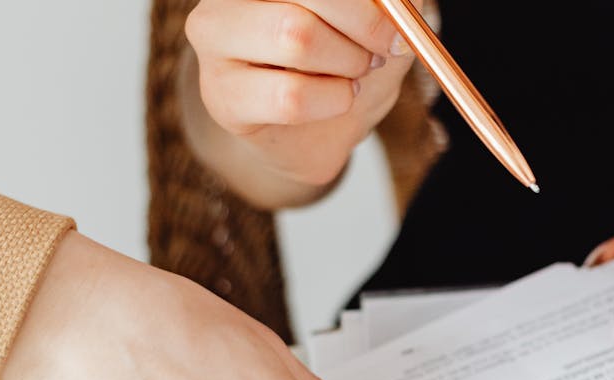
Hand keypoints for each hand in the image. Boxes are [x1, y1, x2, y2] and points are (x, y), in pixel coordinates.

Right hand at [184, 0, 419, 197]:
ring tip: (354, 75)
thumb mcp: (379, 19)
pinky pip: (291, 96)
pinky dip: (334, 100)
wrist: (322, 132)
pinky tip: (335, 99)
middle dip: (365, 24)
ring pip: (296, 36)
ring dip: (348, 63)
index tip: (398, 17)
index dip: (368, 0)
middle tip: (382, 48)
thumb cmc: (347, 62)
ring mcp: (215, 38)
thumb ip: (392, 1)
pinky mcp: (221, 94)